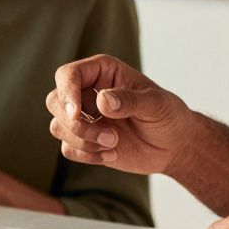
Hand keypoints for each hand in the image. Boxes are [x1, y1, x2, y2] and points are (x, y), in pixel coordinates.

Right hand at [46, 54, 193, 175]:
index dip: (66, 92)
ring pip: (58, 126)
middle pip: (55, 101)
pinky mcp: (84, 141)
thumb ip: (130, 99)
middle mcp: (87, 92)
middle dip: (76, 124)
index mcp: (102, 72)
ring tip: (114, 144)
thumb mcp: (157, 104)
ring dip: (83, 141)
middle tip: (109, 136)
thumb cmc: (168, 116)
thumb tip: (102, 100)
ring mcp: (83, 117)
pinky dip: (86, 155)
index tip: (76, 114)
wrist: (174, 145)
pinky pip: (67, 149)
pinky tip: (112, 155)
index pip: (67, 75)